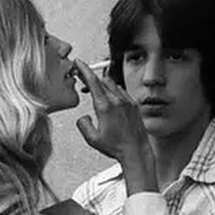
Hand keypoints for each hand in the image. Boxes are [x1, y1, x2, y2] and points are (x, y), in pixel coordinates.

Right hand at [73, 59, 156, 194]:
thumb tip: (84, 117)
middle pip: (102, 80)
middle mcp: (117, 101)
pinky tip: (109, 100)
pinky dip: (112, 91)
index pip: (93, 81)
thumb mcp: (92, 139)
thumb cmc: (116, 147)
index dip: (84, 69)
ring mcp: (127, 102)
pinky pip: (121, 91)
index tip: (78, 63)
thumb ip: (83, 125)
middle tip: (83, 81)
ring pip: (112, 84)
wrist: (136, 151)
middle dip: (91, 78)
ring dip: (102, 85)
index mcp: (105, 107)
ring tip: (95, 93)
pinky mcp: (134, 105)